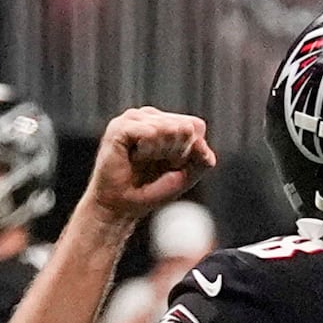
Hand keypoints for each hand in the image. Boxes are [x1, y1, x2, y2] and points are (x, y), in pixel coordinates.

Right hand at [86, 107, 216, 221]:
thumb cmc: (152, 189)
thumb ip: (202, 159)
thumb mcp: (188, 175)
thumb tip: (200, 143)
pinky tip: (134, 157)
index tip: (173, 165)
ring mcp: (134, 118)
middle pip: (184, 128)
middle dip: (176, 153)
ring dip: (160, 153)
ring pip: (168, 129)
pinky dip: (147, 151)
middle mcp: (151, 116)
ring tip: (142, 161)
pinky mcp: (119, 126)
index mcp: (168, 122)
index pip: (196, 126)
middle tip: (154, 164)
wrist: (120, 206)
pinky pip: (149, 132)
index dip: (191, 150)